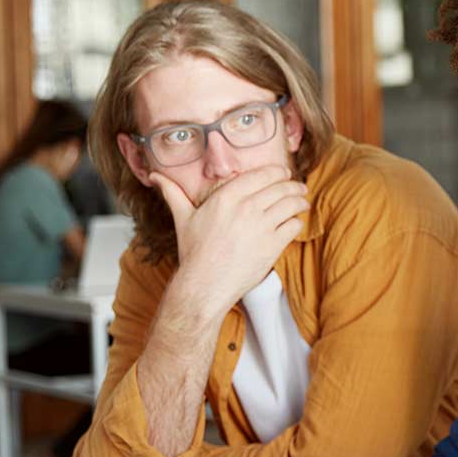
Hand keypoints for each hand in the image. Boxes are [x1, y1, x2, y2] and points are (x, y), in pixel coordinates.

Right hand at [151, 165, 307, 312]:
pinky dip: (297, 222)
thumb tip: (155, 176)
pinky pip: (294, 226)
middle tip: (299, 187)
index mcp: (226, 198)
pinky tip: (295, 222)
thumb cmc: (194, 252)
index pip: (262, 175)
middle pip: (281, 187)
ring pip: (291, 204)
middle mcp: (246, 208)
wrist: (204, 284)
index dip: (278, 172)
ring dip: (300, 201)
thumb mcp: (183, 219)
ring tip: (303, 202)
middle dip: (294, 185)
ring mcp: (261, 226)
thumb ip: (173, 194)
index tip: (284, 173)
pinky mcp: (272, 245)